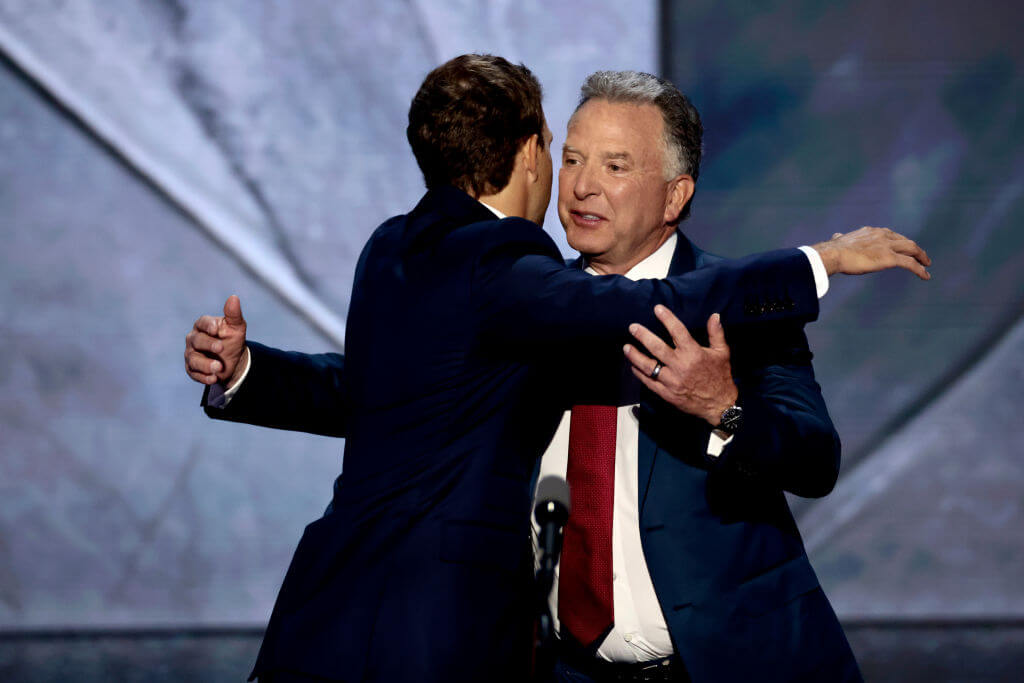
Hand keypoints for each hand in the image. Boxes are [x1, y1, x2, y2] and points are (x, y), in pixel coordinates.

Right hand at [184, 295, 247, 385]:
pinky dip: (204, 377)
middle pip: (197, 340)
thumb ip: (234, 314)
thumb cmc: (232, 339)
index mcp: (203, 325)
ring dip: (206, 364)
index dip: (208, 325)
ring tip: (219, 368)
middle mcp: (194, 339)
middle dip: (208, 345)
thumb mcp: (237, 328)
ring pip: (193, 359)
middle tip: (221, 348)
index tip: (216, 329)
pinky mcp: (192, 369)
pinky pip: (194, 373)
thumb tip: (234, 298)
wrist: (233, 361)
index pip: (202, 323)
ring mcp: (191, 354)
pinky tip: (214, 379)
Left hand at [623, 306, 737, 425]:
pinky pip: (649, 382)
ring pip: (648, 366)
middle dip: (643, 336)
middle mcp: (681, 366)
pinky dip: (639, 373)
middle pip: (657, 347)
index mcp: (694, 353)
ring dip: (635, 356)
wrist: (720, 405)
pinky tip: (633, 366)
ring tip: (626, 347)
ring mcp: (672, 381)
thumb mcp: (722, 353)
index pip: (677, 331)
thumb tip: (715, 315)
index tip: (657, 309)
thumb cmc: (721, 376)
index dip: (667, 318)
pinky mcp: (667, 393)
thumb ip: (716, 333)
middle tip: (633, 327)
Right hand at [812, 226, 930, 278]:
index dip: (899, 242)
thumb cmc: (833, 250)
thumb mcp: (839, 240)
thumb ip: (841, 238)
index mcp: (871, 231)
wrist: (833, 254)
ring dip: (921, 256)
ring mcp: (887, 246)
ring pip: (912, 249)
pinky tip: (925, 276)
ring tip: (926, 264)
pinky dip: (920, 269)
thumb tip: (836, 236)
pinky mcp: (890, 258)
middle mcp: (882, 235)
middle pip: (905, 241)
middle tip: (920, 256)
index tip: (902, 247)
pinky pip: (910, 263)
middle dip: (914, 248)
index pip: (891, 235)